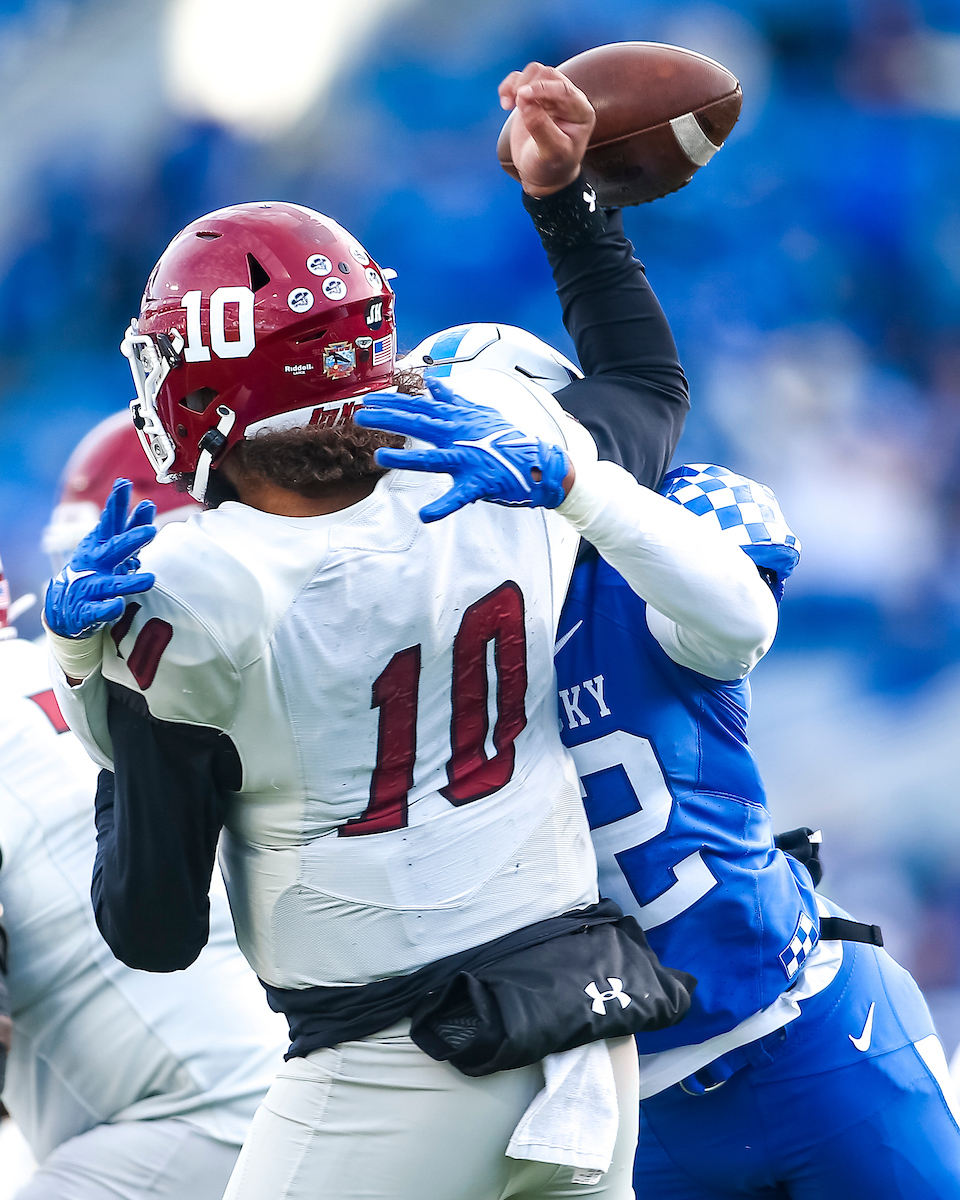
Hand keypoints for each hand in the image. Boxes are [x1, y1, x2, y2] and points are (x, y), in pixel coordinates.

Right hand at [44, 479, 156, 638]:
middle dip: (131, 539)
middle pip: (113, 549)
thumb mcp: (110, 548)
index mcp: (99, 545)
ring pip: (110, 584)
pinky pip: (99, 611)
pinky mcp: (87, 610)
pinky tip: (118, 605)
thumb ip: (130, 529)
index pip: (111, 522)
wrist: (66, 606)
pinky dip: (108, 608)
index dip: (117, 503)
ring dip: (129, 582)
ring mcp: (89, 586)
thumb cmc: (96, 571)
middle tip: (151, 530)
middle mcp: (94, 563)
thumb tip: (149, 505)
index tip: (125, 484)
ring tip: (150, 579)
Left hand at [354, 378, 570, 522]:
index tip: (370, 400)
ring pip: (435, 458)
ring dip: (407, 458)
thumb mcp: (481, 413)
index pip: (421, 406)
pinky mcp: (479, 483)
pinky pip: (459, 497)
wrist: (538, 462)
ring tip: (380, 457)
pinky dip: (443, 507)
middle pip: (420, 425)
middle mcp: (460, 436)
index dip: (394, 403)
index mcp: (458, 420)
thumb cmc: (507, 439)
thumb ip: (454, 399)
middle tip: (361, 418)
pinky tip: (425, 516)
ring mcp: (469, 459)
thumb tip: (434, 383)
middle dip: (389, 420)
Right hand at [498, 62, 595, 195]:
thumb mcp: (550, 154)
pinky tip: (505, 104)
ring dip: (518, 83)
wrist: (542, 175)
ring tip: (510, 104)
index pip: (563, 89)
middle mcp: (567, 99)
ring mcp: (549, 97)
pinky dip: (509, 86)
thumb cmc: (551, 167)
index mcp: (580, 112)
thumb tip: (526, 102)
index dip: (543, 88)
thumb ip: (541, 128)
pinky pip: (520, 79)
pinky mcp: (533, 97)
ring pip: (534, 72)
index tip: (523, 95)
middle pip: (548, 75)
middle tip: (515, 105)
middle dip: (529, 85)